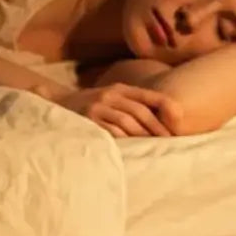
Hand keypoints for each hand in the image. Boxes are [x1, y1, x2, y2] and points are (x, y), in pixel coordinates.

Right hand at [53, 83, 181, 137]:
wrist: (56, 103)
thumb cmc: (89, 106)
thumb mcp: (110, 98)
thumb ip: (130, 105)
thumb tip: (160, 121)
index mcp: (120, 88)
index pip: (150, 96)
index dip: (167, 108)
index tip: (179, 122)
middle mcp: (110, 94)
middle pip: (141, 111)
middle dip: (157, 128)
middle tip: (167, 141)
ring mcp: (98, 106)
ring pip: (128, 121)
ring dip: (142, 135)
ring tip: (152, 146)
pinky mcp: (88, 119)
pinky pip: (111, 130)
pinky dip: (124, 139)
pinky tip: (131, 147)